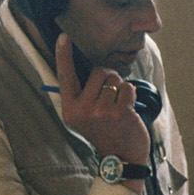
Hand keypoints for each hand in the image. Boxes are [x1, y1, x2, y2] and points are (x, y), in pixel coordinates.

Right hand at [55, 32, 150, 165]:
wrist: (121, 157)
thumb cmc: (105, 132)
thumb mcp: (84, 117)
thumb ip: (82, 95)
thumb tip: (89, 68)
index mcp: (70, 109)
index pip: (65, 76)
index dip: (63, 55)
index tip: (63, 37)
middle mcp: (82, 110)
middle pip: (97, 72)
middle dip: (108, 78)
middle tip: (109, 99)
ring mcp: (101, 112)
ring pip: (114, 79)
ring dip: (120, 88)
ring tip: (118, 106)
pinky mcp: (119, 113)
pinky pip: (127, 88)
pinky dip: (130, 95)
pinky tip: (127, 109)